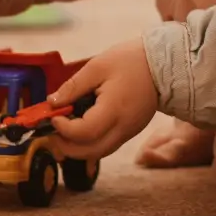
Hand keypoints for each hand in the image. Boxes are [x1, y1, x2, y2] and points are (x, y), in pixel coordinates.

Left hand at [46, 38, 158, 160]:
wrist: (164, 65)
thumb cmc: (131, 61)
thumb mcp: (98, 66)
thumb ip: (73, 86)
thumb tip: (52, 102)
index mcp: (114, 110)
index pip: (84, 133)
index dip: (63, 128)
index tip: (53, 116)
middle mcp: (123, 128)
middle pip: (89, 153)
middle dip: (65, 146)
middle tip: (52, 130)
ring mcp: (128, 132)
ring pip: (97, 153)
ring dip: (77, 147)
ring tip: (64, 129)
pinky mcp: (130, 132)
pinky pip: (106, 146)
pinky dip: (90, 143)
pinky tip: (81, 127)